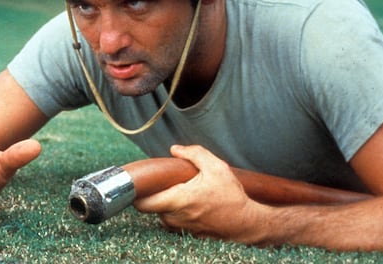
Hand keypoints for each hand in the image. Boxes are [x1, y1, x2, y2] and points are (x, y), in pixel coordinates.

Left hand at [133, 145, 264, 240]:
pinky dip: (176, 212)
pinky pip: (174, 221)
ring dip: (165, 204)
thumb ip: (194, 153)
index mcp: (178, 200)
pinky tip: (189, 203)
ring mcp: (181, 228)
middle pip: (150, 207)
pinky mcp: (188, 234)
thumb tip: (175, 149)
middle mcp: (176, 217)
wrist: (247, 223)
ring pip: (161, 214)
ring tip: (180, 191)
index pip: (142, 203)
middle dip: (152, 195)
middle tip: (162, 183)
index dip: (135, 193)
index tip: (140, 182)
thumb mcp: (216, 168)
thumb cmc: (232, 196)